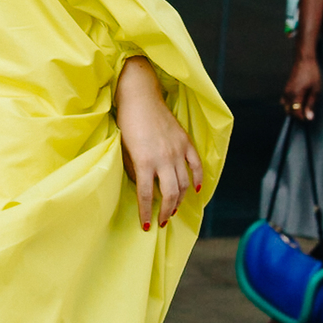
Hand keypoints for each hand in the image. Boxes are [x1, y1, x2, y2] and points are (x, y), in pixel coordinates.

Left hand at [114, 57, 203, 228]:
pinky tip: (196, 190)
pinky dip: (198, 179)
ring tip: (174, 210)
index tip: (146, 225)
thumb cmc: (127, 122)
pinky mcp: (185, 141)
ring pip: (184, 183)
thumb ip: (134, 170)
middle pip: (170, 194)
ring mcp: (177, 150)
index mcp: (144, 161)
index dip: (146, 212)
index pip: (146, 195)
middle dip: (167, 211)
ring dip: (180, 200)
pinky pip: (196, 165)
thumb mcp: (124, 149)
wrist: (140, 97)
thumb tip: (142, 187)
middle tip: (163, 221)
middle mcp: (163, 158)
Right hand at [282, 51, 322, 120]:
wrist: (304, 60)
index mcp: (295, 95)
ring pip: (286, 106)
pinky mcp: (286, 88)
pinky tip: (298, 101)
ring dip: (293, 109)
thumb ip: (311, 104)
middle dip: (297, 114)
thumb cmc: (312, 73)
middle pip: (289, 111)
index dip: (302, 117)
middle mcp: (288, 94)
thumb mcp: (316, 89)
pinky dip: (290, 104)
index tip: (309, 118)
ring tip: (304, 106)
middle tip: (307, 112)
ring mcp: (285, 91)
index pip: (295, 112)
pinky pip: (285, 101)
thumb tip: (309, 117)